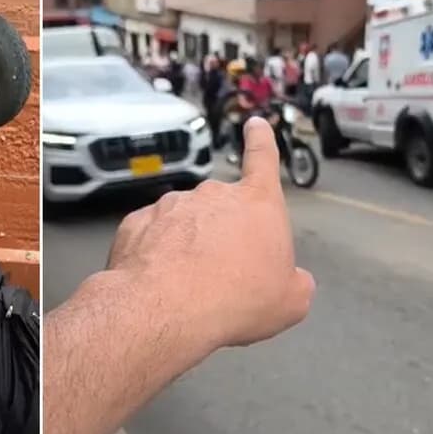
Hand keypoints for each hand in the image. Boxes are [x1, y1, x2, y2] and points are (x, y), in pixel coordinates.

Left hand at [106, 117, 313, 354]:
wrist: (168, 308)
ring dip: (186, 245)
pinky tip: (160, 280)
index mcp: (257, 204)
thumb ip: (295, 282)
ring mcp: (171, 206)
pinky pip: (151, 236)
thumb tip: (294, 281)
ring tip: (188, 283)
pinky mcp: (137, 222)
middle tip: (221, 274)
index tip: (254, 125)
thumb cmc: (237, 300)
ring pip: (183, 223)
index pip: (263, 160)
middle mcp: (213, 195)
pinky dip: (155, 254)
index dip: (260, 142)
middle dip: (221, 235)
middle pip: (221, 210)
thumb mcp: (290, 301)